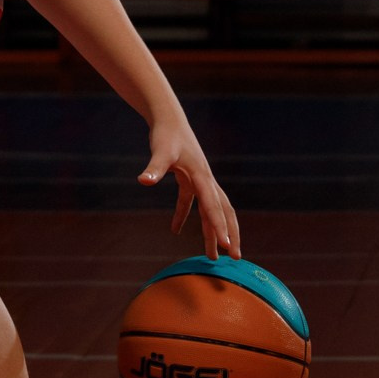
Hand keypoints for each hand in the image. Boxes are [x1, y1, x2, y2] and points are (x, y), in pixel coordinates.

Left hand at [139, 118, 239, 257]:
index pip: (214, 207)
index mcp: (202, 177)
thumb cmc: (165, 134)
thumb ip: (154, 168)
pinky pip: (191, 203)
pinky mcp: (189, 179)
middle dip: (229, 234)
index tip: (226, 248)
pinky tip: (174, 230)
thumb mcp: (160, 152)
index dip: (220, 228)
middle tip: (235, 257)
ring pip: (212, 210)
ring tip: (212, 256)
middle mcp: (206, 180)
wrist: (168, 119)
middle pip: (223, 211)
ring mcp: (199, 180)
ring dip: (213, 231)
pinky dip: (184, 216)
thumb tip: (143, 181)